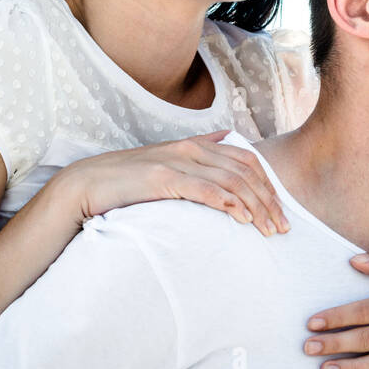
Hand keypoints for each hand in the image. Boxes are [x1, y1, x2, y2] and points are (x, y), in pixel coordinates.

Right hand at [53, 129, 289, 237]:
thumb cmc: (128, 181)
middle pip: (245, 172)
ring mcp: (177, 161)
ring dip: (255, 207)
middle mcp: (191, 149)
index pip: (247, 161)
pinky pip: (204, 189)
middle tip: (282, 229)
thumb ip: (198, 153)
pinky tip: (242, 219)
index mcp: (197, 145)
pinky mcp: (163, 178)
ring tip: (268, 230)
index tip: (280, 213)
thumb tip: (226, 138)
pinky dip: (227, 203)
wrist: (86, 185)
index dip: (269, 186)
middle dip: (269, 201)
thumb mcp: (168, 163)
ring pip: (231, 181)